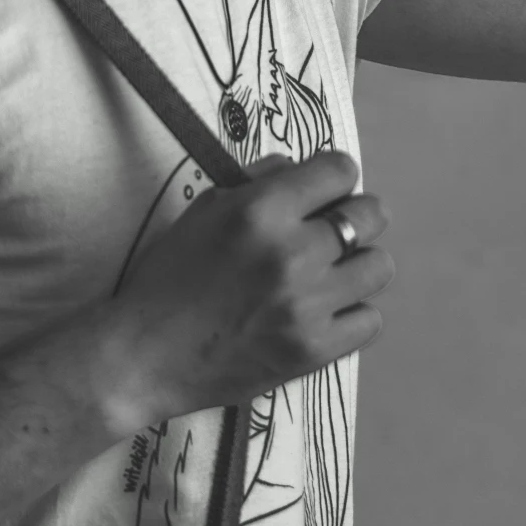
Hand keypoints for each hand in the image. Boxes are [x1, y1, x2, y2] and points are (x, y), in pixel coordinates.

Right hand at [101, 149, 390, 425]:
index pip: (340, 170)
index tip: (324, 192)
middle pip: (371, 214)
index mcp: (261, 210)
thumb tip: (305, 170)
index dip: (334, 177)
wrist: (146, 356)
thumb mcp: (206, 209)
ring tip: (329, 273)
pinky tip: (323, 311)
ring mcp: (307, 305)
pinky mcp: (314, 350)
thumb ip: (261, 181)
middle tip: (331, 231)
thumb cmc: (171, 276)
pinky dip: (352, 313)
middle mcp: (292, 253)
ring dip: (357, 264)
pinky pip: (370, 319)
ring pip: (378, 266)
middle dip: (354, 215)